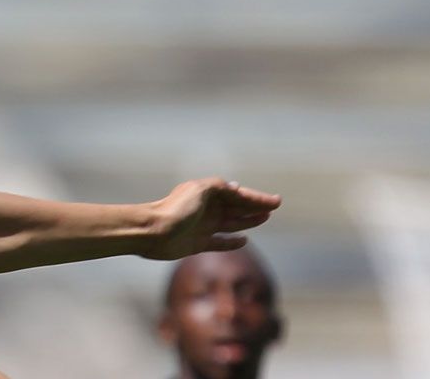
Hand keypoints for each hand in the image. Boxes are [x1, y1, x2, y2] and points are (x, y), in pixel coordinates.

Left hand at [138, 178, 281, 259]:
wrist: (152, 232)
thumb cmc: (175, 210)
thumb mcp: (198, 191)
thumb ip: (218, 187)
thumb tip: (236, 187)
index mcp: (207, 193)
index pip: (238, 195)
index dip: (258, 198)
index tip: (276, 201)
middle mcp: (206, 209)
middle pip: (236, 207)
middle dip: (255, 207)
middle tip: (274, 207)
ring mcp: (203, 226)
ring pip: (231, 222)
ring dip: (248, 220)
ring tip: (264, 218)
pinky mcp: (198, 243)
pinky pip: (220, 241)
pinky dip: (232, 241)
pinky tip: (244, 240)